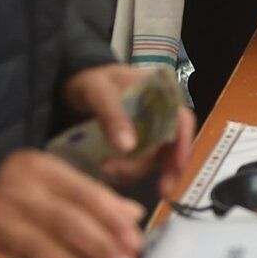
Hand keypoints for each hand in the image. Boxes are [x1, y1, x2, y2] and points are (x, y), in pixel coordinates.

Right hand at [0, 149, 146, 257]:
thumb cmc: (23, 199)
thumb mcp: (57, 187)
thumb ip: (95, 199)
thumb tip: (134, 216)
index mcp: (42, 169)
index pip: (85, 193)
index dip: (113, 219)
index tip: (135, 242)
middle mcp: (16, 192)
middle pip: (66, 221)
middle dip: (101, 248)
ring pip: (42, 249)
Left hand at [61, 64, 196, 195]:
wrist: (73, 85)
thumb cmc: (91, 81)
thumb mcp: (99, 92)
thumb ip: (113, 116)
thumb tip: (128, 147)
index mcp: (161, 95)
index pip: (182, 122)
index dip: (182, 147)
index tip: (174, 170)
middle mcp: (161, 115)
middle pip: (169, 147)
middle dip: (149, 167)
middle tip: (120, 176)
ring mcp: (149, 131)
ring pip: (153, 160)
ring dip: (133, 171)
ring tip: (105, 170)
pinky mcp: (135, 144)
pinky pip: (138, 164)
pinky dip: (125, 172)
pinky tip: (107, 172)